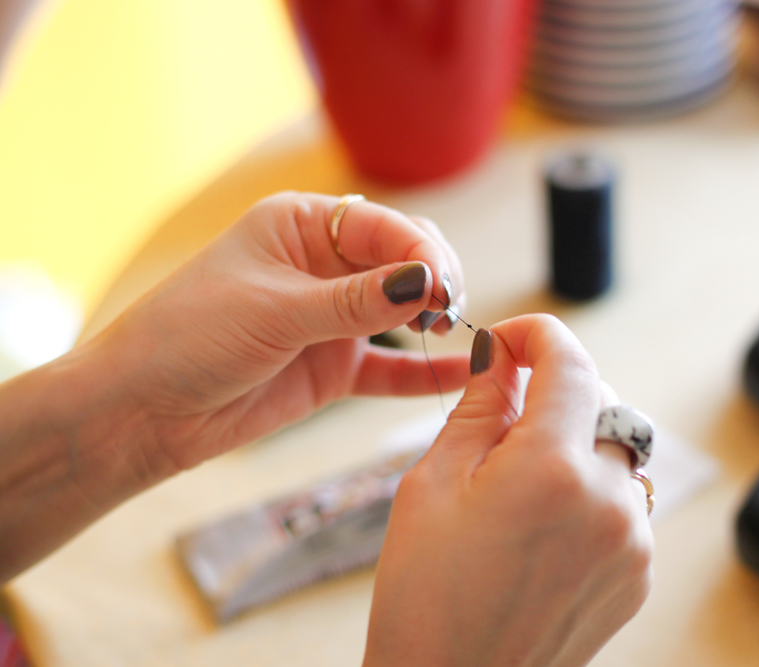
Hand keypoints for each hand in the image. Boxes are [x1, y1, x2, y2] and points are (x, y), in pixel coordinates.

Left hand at [0, 191, 471, 581]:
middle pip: (404, 260)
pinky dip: (425, 371)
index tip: (440, 285)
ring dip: (434, 317)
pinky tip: (461, 372)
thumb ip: (353, 301)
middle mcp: (323, 266)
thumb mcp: (274, 311)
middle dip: (433, 278)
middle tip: (444, 309)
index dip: (420, 251)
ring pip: (405, 308)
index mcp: (301, 226)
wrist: (140, 412)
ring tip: (449, 332)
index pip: (383, 227)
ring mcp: (332, 318)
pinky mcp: (334, 367)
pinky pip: (392, 366)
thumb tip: (424, 280)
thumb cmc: (186, 338)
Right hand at [364, 314, 653, 666]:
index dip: (538, 336)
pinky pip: (623, 501)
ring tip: (516, 481)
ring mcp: (631, 542)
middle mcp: (609, 501)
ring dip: (576, 441)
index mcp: (551, 469)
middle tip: (501, 414)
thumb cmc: (424, 595)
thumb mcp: (432, 485)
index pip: (570, 363)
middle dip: (557, 391)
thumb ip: (480, 407)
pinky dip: (589, 490)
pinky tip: (540, 524)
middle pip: (604, 400)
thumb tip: (501, 354)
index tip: (509, 341)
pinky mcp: (637, 573)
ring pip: (618, 451)